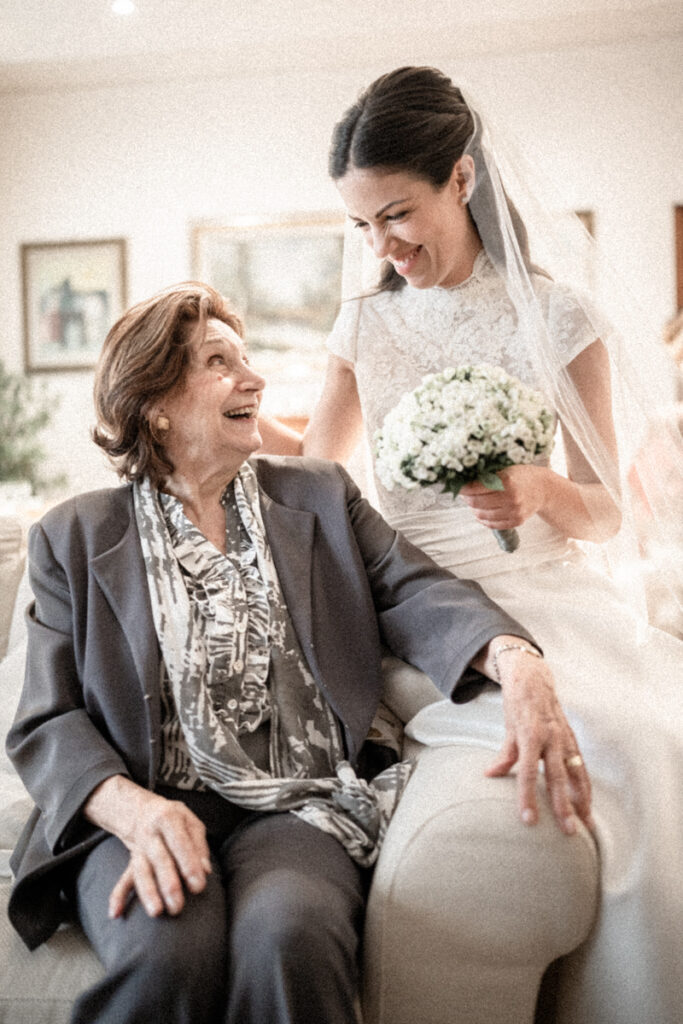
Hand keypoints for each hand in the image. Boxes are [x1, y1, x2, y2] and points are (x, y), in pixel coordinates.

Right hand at [83, 777, 211, 918]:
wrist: (142, 811)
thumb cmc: (174, 818)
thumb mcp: (190, 821)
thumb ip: (199, 845)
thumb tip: (206, 870)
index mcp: (168, 818)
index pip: (180, 843)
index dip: (189, 865)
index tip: (198, 886)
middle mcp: (151, 834)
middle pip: (159, 859)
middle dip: (168, 884)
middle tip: (178, 906)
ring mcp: (139, 849)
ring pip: (141, 871)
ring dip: (147, 893)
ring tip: (156, 912)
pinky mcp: (131, 862)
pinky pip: (123, 879)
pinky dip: (118, 896)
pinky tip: (115, 913)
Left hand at [460, 465, 549, 530]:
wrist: (544, 489)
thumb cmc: (521, 476)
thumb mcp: (506, 469)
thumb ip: (487, 476)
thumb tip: (463, 480)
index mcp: (507, 482)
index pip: (476, 489)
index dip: (464, 488)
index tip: (458, 486)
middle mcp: (511, 498)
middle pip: (476, 503)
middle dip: (467, 499)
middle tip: (465, 494)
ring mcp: (514, 512)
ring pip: (482, 515)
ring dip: (474, 509)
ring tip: (474, 502)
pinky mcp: (516, 521)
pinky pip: (492, 524)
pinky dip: (483, 519)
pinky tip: (482, 511)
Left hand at [484, 648, 592, 834]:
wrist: (534, 679)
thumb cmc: (518, 704)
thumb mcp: (508, 727)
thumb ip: (504, 754)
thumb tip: (490, 776)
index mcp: (531, 735)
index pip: (529, 773)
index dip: (528, 797)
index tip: (529, 820)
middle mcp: (552, 738)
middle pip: (558, 778)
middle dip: (564, 806)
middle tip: (568, 831)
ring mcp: (565, 739)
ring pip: (576, 774)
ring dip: (582, 800)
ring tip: (586, 824)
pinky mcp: (573, 740)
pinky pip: (581, 767)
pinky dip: (585, 787)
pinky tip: (588, 805)